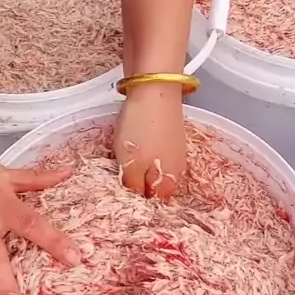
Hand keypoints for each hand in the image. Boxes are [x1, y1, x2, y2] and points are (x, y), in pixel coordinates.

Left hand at [114, 84, 185, 198]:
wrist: (155, 88)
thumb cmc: (142, 128)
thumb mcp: (130, 164)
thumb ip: (133, 187)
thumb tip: (135, 202)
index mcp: (168, 183)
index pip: (154, 207)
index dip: (137, 207)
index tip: (120, 202)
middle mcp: (177, 171)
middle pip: (155, 190)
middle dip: (138, 190)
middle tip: (117, 184)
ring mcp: (175, 152)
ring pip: (154, 172)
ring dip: (140, 172)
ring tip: (122, 165)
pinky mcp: (170, 136)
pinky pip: (155, 156)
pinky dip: (143, 156)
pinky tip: (132, 148)